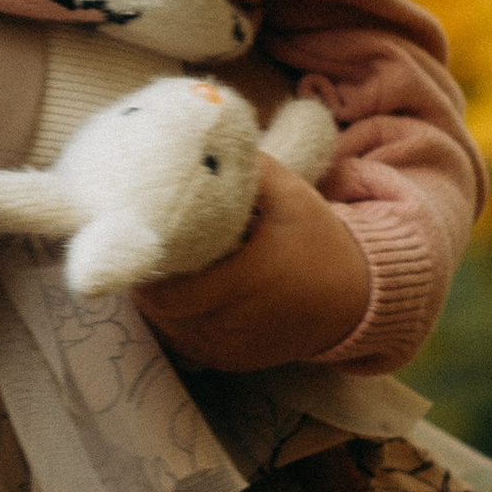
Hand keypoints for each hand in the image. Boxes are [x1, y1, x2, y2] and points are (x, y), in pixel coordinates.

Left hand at [132, 155, 369, 369]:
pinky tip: (180, 291)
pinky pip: (185, 342)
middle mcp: (232, 324)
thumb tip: (205, 129)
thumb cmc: (319, 241)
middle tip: (141, 244)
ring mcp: (229, 349)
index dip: (145, 266)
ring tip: (157, 264)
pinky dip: (175, 320)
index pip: (166, 289)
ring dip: (157, 300)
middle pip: (160, 309)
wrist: (355, 300)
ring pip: (168, 328)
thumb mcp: (291, 194)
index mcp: (244, 281)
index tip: (137, 236)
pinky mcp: (230, 362)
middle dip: (146, 278)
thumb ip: (250, 167)